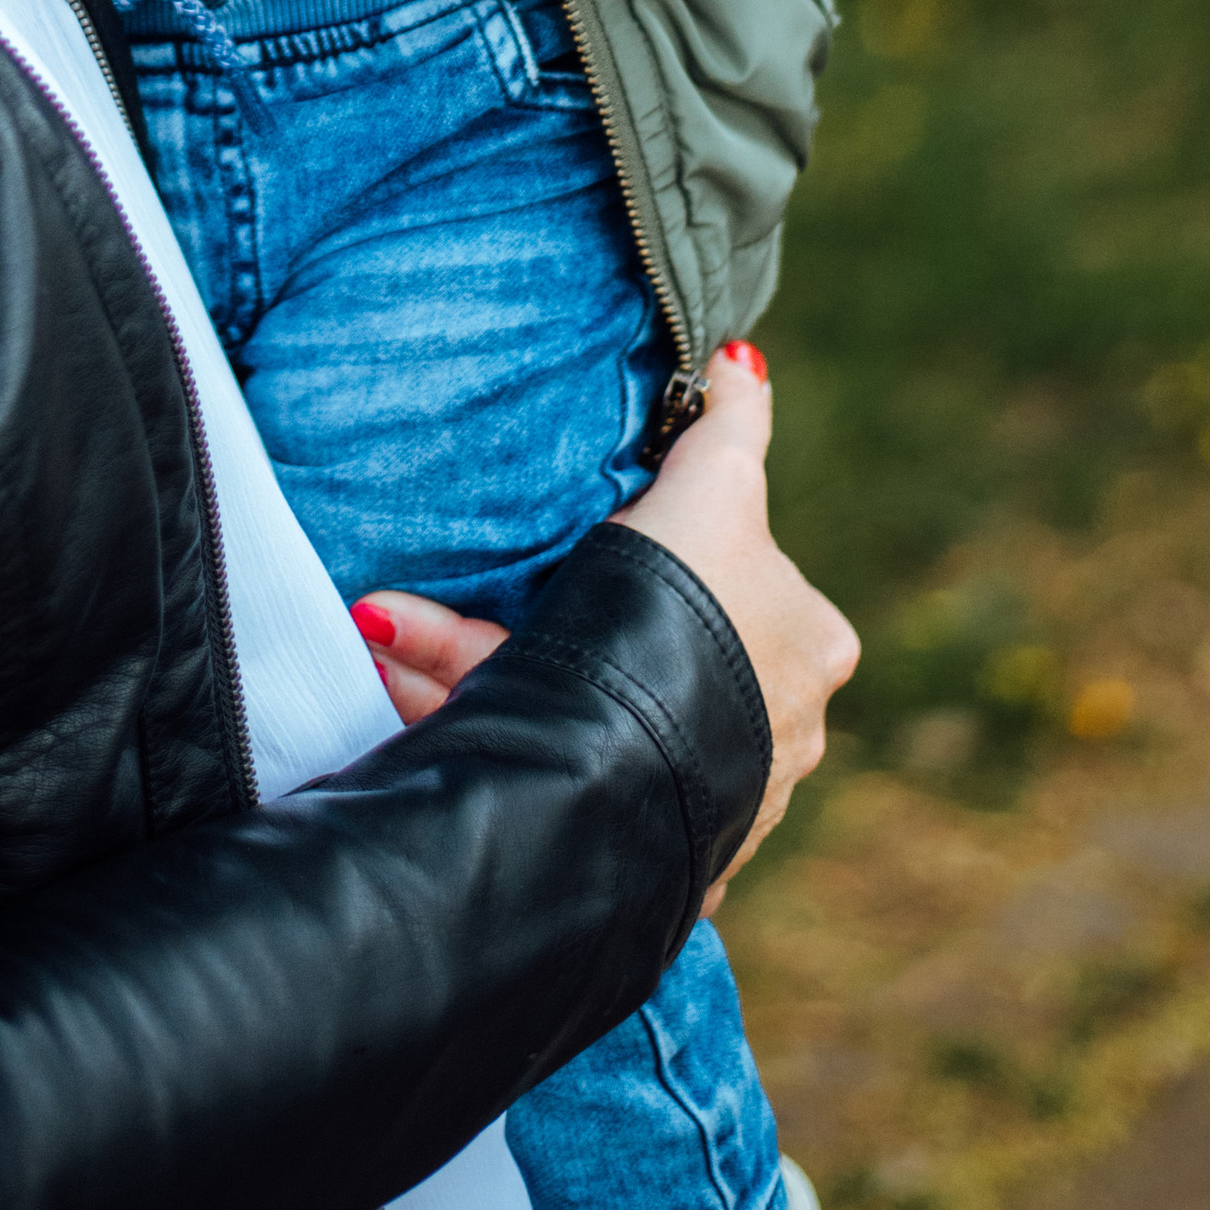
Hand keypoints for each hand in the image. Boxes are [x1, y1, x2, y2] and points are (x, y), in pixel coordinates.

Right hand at [353, 345, 856, 914]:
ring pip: (594, 707)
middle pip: (657, 649)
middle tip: (490, 596)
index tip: (588, 540)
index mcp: (812, 649)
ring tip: (398, 634)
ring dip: (492, 667)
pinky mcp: (638, 848)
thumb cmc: (687, 605)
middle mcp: (781, 734)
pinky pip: (552, 764)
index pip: (737, 581)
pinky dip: (481, 719)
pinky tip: (399, 679)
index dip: (660, 549)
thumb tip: (745, 361)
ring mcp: (712, 798)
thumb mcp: (716, 488)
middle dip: (566, 621)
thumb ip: (733, 424)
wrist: (619, 758)